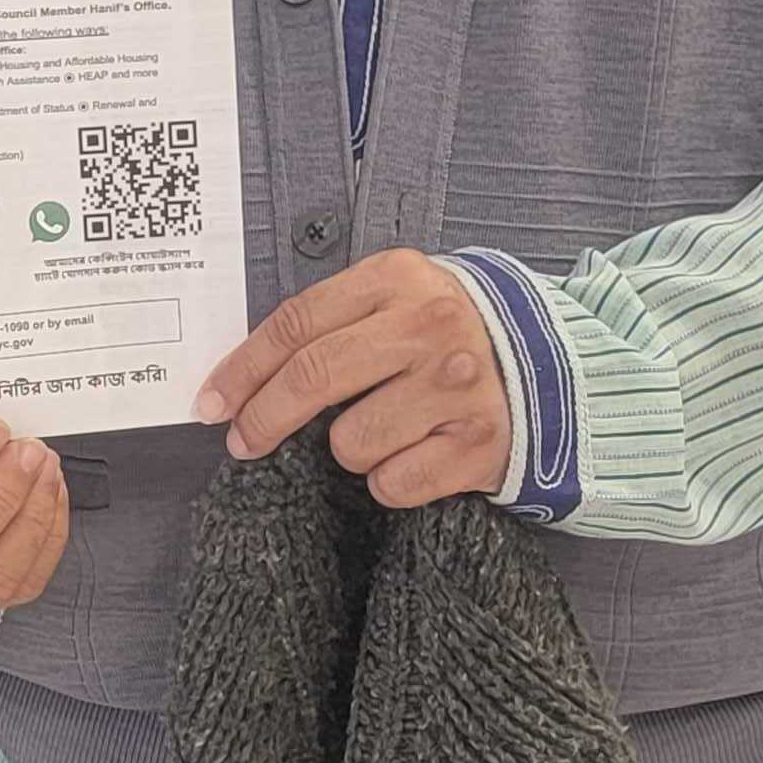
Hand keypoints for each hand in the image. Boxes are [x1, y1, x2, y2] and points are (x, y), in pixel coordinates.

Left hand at [195, 249, 511, 508]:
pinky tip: (417, 455)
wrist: (552, 372)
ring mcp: (458, 386)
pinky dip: (393, 480)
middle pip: (313, 376)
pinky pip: (394, 483)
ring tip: (385, 431)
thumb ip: (331, 323)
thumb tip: (244, 379)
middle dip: (263, 417)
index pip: (297, 323)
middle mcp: (431, 327)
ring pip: (350, 442)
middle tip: (243, 441)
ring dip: (351, 450)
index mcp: (399, 279)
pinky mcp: (479, 444)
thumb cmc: (450, 339)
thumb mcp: (397, 302)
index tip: (211, 402)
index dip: (243, 368)